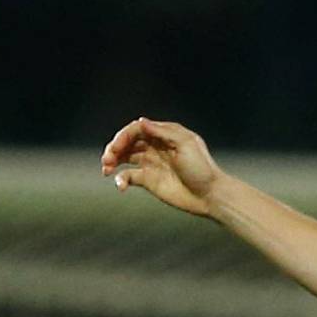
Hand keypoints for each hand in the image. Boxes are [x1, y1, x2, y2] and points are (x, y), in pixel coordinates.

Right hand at [101, 118, 223, 215]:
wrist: (211, 195)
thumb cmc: (202, 168)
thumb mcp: (186, 144)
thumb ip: (163, 132)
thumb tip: (141, 121)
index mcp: (163, 135)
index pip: (136, 129)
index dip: (124, 136)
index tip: (117, 147)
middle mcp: (155, 147)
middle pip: (127, 142)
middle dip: (114, 148)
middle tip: (107, 159)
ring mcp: (151, 163)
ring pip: (124, 157)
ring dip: (112, 161)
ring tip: (106, 169)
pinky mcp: (149, 181)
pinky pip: (129, 177)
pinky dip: (121, 180)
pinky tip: (120, 185)